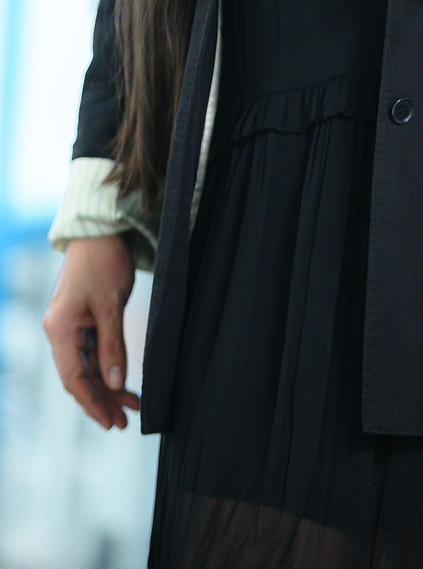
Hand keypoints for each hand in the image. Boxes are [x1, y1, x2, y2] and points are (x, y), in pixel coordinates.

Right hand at [42, 235, 140, 429]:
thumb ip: (112, 345)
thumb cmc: (103, 262)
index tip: (110, 422)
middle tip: (124, 422)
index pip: (73, 377)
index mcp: (60, 329)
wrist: (100, 232)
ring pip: (87, 367)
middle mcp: (60, 331)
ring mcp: (70, 326)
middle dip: (102, 400)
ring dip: (107, 387)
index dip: (91, 402)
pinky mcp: (81, 320)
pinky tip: (124, 382)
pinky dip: (108, 367)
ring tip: (131, 406)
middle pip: (79, 377)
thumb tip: (115, 382)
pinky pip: (92, 352)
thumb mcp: (110, 305)